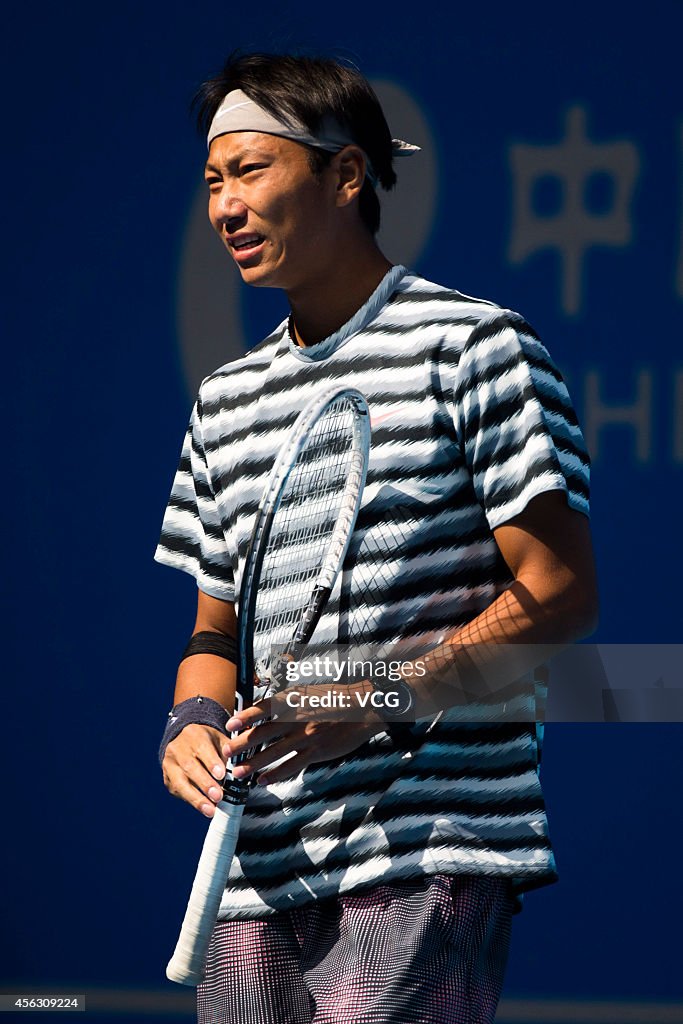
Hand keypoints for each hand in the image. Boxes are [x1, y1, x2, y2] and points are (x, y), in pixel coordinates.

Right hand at [161, 724, 227, 817]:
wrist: (183, 740)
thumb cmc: (207, 742)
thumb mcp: (219, 739)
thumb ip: (228, 753)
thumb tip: (238, 771)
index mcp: (194, 734)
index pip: (202, 748)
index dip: (211, 762)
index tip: (221, 775)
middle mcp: (178, 748)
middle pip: (189, 767)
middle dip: (204, 783)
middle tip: (218, 796)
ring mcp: (169, 764)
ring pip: (180, 782)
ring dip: (196, 798)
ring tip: (210, 810)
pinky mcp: (167, 778)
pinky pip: (177, 791)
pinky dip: (191, 801)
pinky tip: (204, 808)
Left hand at [222, 688, 381, 785]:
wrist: (364, 709)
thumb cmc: (335, 699)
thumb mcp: (310, 693)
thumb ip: (289, 703)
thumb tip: (267, 711)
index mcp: (295, 701)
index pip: (264, 709)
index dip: (245, 717)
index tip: (229, 724)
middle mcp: (297, 719)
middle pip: (263, 734)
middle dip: (241, 745)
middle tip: (225, 753)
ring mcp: (307, 737)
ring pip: (273, 753)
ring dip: (253, 764)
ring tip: (237, 772)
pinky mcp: (317, 752)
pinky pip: (292, 766)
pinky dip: (276, 774)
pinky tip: (263, 781)